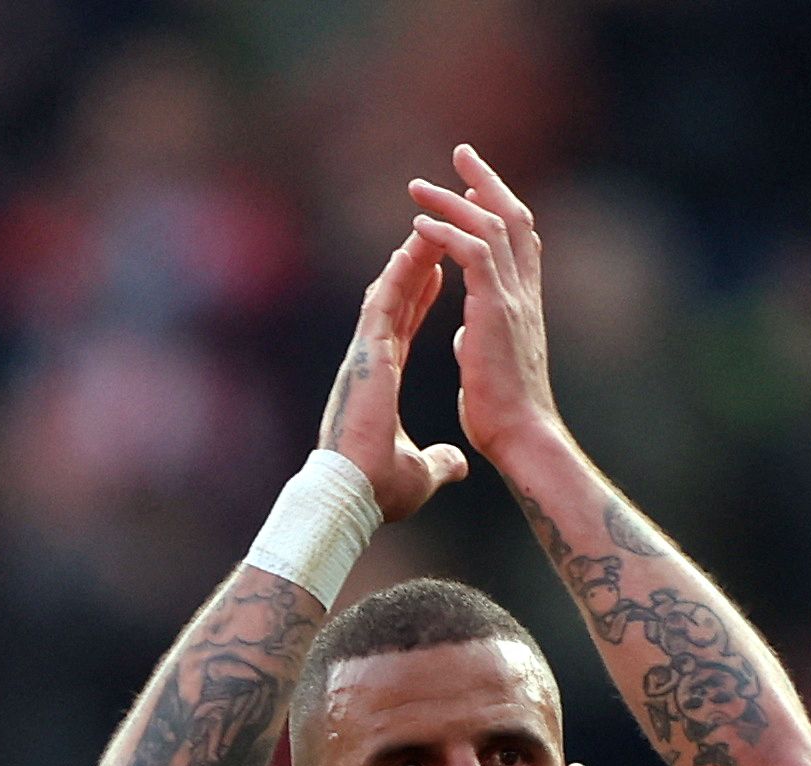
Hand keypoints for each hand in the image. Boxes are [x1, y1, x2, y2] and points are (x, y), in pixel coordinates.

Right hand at [319, 229, 470, 523]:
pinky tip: (415, 247)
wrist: (353, 495)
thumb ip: (438, 461)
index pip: (403, 328)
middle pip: (398, 300)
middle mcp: (371, 361)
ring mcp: (366, 355)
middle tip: (438, 230)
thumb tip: (457, 465)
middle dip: (418, 265)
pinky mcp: (366, 355)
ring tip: (431, 224)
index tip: (439, 272)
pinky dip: (399, 273)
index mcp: (380, 381)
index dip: (421, 297)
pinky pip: (384, 303)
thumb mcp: (420, 472)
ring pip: (390, 293)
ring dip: (411, 258)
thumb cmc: (376, 488)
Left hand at [409, 145, 562, 460]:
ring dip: (454, 202)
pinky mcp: (495, 311)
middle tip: (460, 153)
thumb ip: (484, 339)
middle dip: (485, 181)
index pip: (517, 240)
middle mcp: (523, 293)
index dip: (497, 206)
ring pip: (489, 228)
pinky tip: (420, 225)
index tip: (474, 184)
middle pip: (512, 217)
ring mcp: (512, 299)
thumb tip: (471, 332)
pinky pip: (473, 256)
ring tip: (418, 188)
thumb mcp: (491, 364)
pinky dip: (446, 235)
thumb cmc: (505, 415)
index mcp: (522, 304)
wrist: (521, 436)